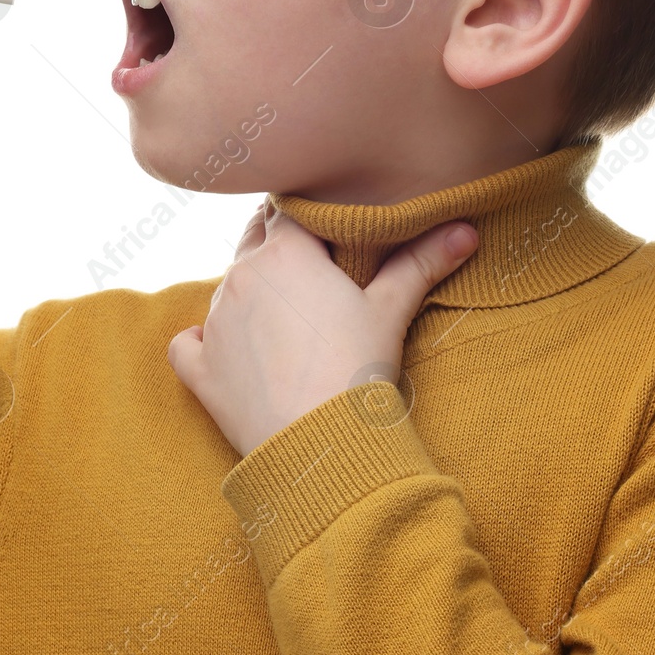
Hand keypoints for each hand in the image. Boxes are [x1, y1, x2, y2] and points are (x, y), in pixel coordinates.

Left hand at [168, 201, 478, 457]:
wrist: (320, 444)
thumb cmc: (357, 370)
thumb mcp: (392, 310)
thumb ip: (422, 263)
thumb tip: (467, 229)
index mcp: (283, 252)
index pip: (288, 210)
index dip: (308, 215)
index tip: (327, 226)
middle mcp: (239, 277)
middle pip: (253, 239)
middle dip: (277, 244)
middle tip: (310, 264)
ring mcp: (214, 322)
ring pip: (226, 288)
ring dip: (249, 292)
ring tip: (284, 313)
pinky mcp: (199, 369)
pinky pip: (187, 344)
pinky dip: (203, 343)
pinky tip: (225, 351)